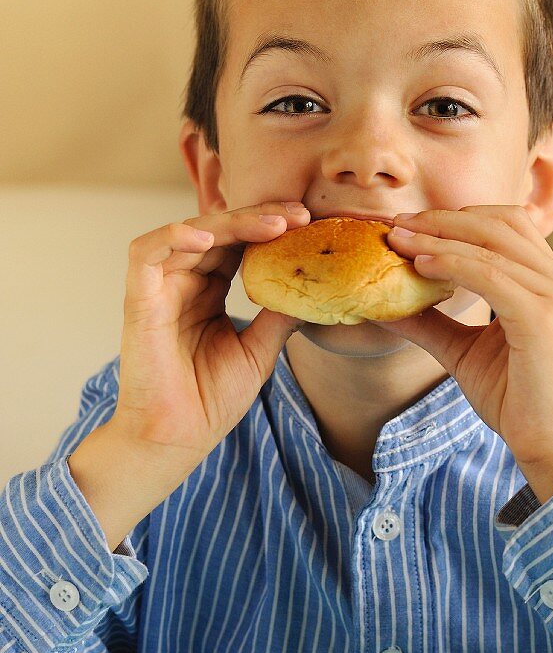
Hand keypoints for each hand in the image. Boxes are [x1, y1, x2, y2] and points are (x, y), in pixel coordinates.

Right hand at [111, 201, 310, 460]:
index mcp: (209, 290)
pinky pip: (145, 254)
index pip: (238, 244)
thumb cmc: (211, 399)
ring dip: (229, 222)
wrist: (179, 437)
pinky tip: (207, 238)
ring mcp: (160, 288)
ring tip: (272, 224)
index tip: (308, 224)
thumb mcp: (259, 351)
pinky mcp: (138, 300)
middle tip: (298, 215)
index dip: (269, 228)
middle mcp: (184, 282)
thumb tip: (315, 291)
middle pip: (217, 230)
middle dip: (258, 217)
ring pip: (188, 232)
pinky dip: (172, 236)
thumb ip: (278, 317)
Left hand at [380, 205, 552, 501]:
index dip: (456, 218)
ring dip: (438, 238)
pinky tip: (419, 266)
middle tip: (396, 224)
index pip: (505, 225)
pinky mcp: (543, 318)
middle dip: (442, 219)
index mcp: (549, 282)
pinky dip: (451, 265)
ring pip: (491, 245)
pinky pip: (490, 276)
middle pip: (499, 223)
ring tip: (398, 241)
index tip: (408, 224)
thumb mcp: (462, 350)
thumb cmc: (513, 399)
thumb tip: (384, 303)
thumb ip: (430, 322)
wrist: (545, 444)